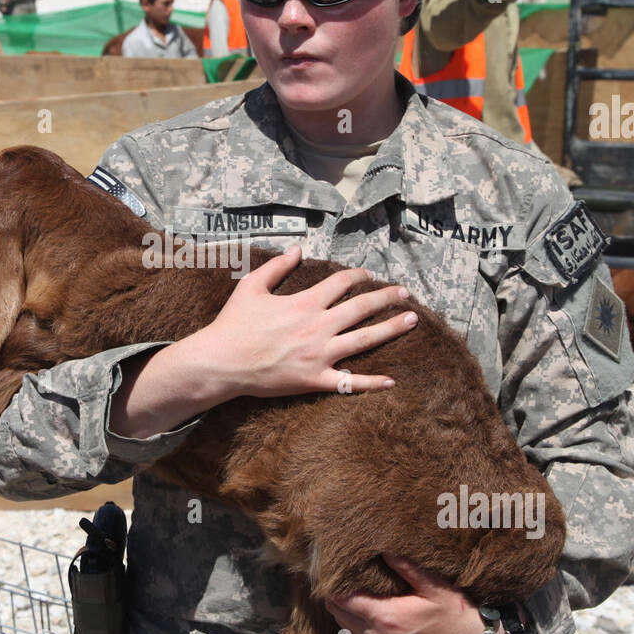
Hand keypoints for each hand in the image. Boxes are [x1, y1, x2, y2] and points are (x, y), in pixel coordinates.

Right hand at [183, 246, 417, 400]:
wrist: (222, 362)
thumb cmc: (234, 324)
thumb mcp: (251, 286)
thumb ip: (277, 267)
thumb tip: (297, 249)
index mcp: (304, 303)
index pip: (341, 283)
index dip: (358, 276)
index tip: (368, 274)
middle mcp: (318, 326)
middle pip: (362, 308)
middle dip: (386, 298)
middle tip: (405, 294)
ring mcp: (320, 355)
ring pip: (365, 340)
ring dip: (391, 329)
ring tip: (412, 320)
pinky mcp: (316, 380)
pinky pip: (349, 382)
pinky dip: (371, 383)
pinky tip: (391, 381)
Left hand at [325, 555, 500, 633]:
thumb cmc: (453, 610)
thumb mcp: (431, 584)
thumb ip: (404, 566)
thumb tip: (382, 548)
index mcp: (387, 618)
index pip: (343, 600)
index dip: (337, 584)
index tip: (337, 571)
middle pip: (340, 615)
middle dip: (339, 598)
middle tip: (344, 581)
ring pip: (348, 631)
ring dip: (349, 615)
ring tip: (357, 597)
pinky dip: (362, 631)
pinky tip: (373, 617)